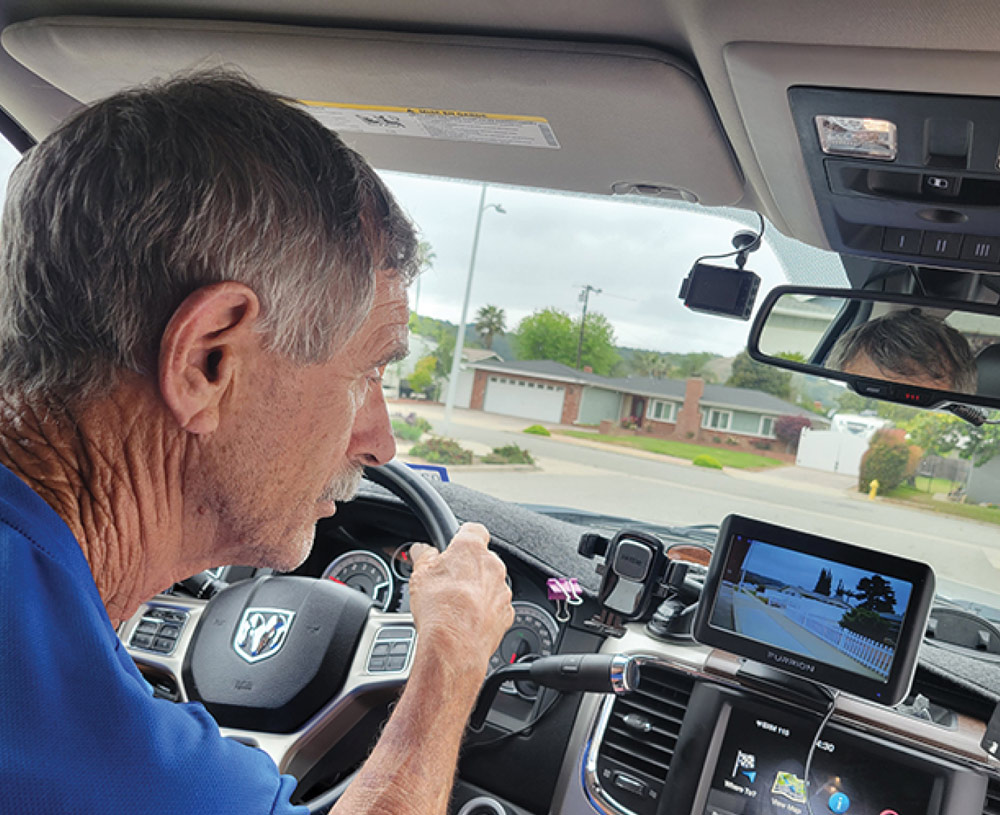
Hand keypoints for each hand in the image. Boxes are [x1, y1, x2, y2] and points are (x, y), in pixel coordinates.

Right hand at [409, 523, 513, 680]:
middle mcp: (493, 566)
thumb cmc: (439, 610)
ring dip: (477, 591)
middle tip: (448, 581)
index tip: (454, 544)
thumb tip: (421, 551)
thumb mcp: (419, 575)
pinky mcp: (506, 614)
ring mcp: (502, 591)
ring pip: (490, 584)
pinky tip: (467, 620)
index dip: (462, 536)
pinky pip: (496, 606)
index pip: (474, 529)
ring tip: (455, 605)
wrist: (454, 647)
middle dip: (468, 568)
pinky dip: (485, 611)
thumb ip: (423, 556)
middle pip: (482, 559)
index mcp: (471, 549)